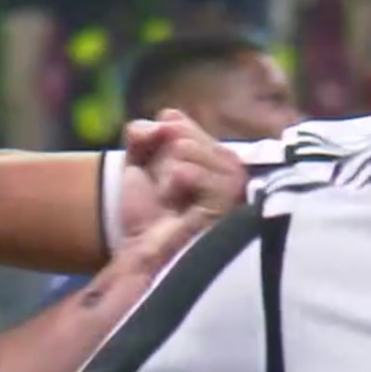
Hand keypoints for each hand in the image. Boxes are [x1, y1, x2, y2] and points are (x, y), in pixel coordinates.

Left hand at [118, 110, 248, 238]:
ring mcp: (233, 178)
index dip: (152, 147)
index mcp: (213, 150)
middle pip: (178, 132)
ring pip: (183, 147)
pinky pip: (185, 170)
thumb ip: (142, 132)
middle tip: (167, 194)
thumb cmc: (147, 211)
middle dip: (159, 163)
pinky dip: (170, 189)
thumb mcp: (137, 162)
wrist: (144, 252)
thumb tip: (163, 119)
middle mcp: (229, 159)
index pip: (174, 119)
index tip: (156, 176)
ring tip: (175, 203)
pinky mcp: (227, 196)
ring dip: (165, 179)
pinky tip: (180, 210)